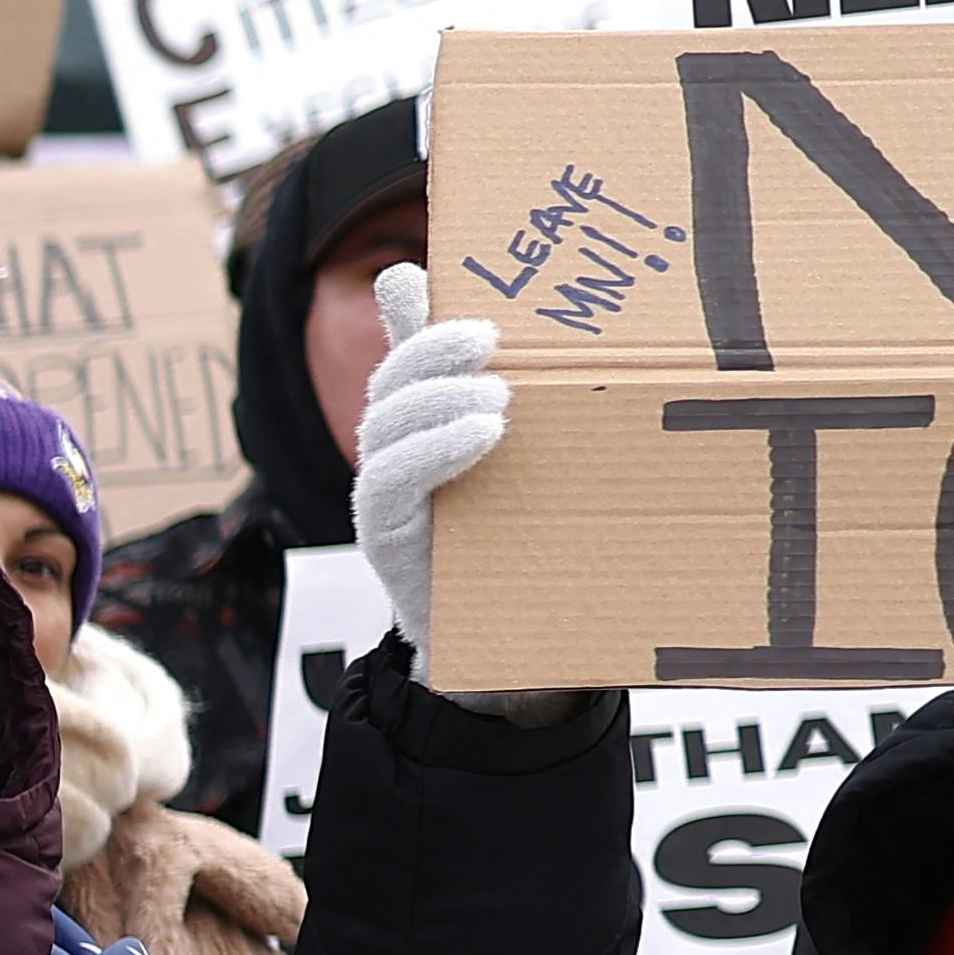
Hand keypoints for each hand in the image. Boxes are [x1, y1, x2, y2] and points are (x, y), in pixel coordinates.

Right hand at [353, 262, 515, 683]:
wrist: (507, 646)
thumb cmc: (525, 543)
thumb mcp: (535, 472)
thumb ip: (532, 415)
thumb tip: (569, 357)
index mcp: (426, 430)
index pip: (408, 359)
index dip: (422, 324)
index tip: (478, 308)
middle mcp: (395, 457)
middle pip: (391, 385)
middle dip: (430, 351)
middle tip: (491, 340)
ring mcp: (385, 496)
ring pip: (384, 426)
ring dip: (436, 398)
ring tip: (497, 397)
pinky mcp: (386, 538)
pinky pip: (386, 482)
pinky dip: (430, 449)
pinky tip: (484, 435)